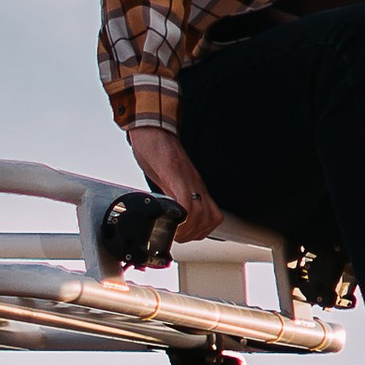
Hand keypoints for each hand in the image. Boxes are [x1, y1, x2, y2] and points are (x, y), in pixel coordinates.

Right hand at [124, 123, 225, 248]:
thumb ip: (172, 195)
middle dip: (195, 233)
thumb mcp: (168, 179)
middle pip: (211, 218)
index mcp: (195, 186)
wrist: (152, 129)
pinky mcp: (175, 174)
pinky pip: (186, 200)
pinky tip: (174, 219)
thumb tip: (169, 213)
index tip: (188, 236)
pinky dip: (183, 215)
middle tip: (180, 236)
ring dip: (188, 229)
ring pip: (201, 214)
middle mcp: (196, 184)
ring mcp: (187, 180)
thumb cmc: (158, 151)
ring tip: (175, 231)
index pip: (212, 215)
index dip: (203, 231)